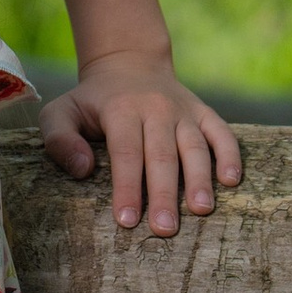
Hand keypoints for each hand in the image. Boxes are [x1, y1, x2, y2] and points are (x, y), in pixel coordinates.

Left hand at [39, 55, 242, 236]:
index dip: (127, 188)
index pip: (126, 153)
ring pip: (194, 147)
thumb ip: (60, 139)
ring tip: (201, 210)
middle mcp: (156, 109)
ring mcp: (183, 111)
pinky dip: (230, 155)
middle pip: (162, 156)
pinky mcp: (203, 113)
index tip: (127, 220)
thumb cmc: (90, 101)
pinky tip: (231, 181)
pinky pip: (221, 132)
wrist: (128, 64)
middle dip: (164, 194)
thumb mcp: (61, 112)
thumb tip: (83, 169)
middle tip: (165, 229)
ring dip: (200, 179)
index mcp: (121, 110)